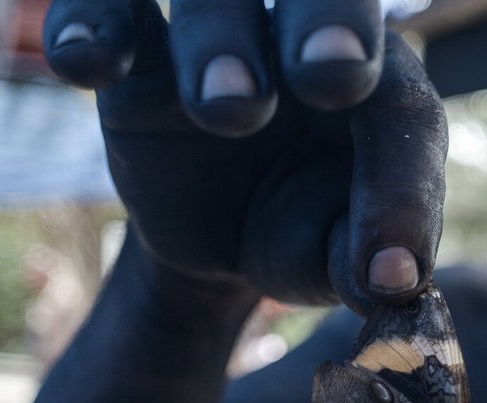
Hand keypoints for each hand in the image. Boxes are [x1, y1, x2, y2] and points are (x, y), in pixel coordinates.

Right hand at [43, 0, 445, 310]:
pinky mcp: (139, 57)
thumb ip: (367, 267)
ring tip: (227, 109)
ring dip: (219, 44)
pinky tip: (85, 63)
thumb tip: (393, 289)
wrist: (218, 241)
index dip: (399, 181)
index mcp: (381, 84)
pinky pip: (109, 10)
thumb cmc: (300, 231)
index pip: (401, 109)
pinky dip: (91, 23)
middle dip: (328, 23)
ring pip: (213, 0)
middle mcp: (304, 37)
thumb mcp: (334, 260)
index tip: (382, 268)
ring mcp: (217, 39)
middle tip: (333, 73)